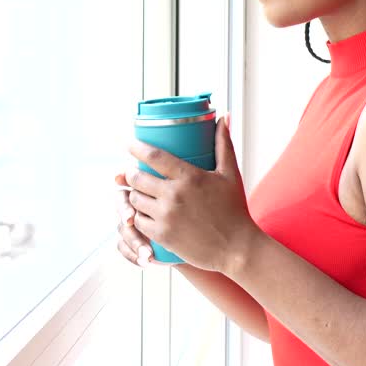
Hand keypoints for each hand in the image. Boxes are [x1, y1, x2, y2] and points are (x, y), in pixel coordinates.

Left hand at [124, 113, 258, 274]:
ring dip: (132, 193)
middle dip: (130, 172)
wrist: (237, 248)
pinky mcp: (162, 236)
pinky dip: (137, 215)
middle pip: (137, 177)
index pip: (153, 156)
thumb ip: (223, 144)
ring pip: (134, 199)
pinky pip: (138, 221)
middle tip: (131, 170)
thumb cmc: (235, 209)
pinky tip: (139, 212)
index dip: (136, 147)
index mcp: (189, 176)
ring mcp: (166, 216)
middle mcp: (174, 195)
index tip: (129, 144)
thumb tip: (223, 116)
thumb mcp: (230, 174)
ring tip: (135, 190)